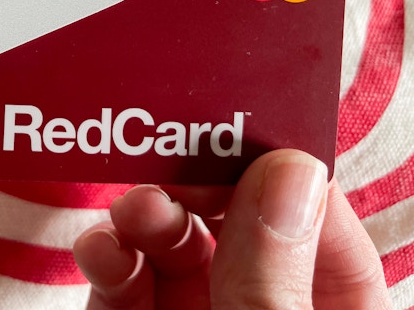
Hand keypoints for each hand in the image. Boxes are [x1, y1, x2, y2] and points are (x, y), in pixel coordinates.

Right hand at [73, 149, 391, 308]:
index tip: (244, 133)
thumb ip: (274, 282)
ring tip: (136, 209)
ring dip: (148, 215)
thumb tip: (288, 175)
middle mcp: (263, 307)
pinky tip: (103, 251)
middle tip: (174, 157)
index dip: (287, 175)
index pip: (323, 230)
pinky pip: (124, 281)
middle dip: (201, 186)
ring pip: (174, 247)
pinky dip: (108, 257)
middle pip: (236, 226)